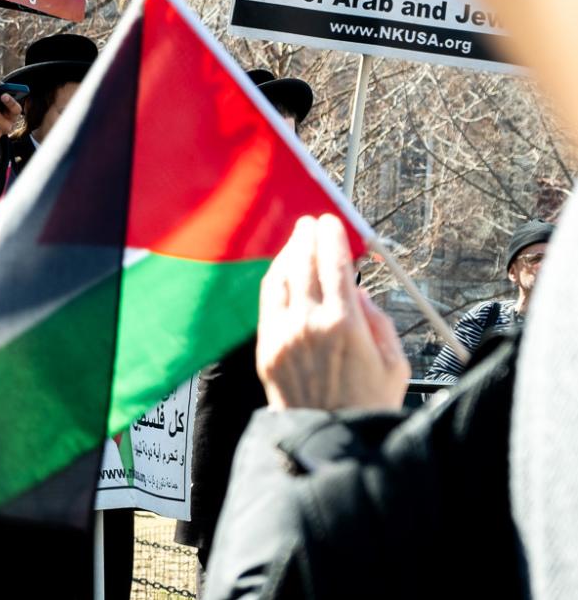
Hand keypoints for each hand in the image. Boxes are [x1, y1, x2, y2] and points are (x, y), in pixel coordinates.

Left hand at [256, 215, 408, 411]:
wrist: (331, 439)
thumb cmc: (369, 404)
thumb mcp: (395, 364)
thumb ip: (378, 321)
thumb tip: (356, 291)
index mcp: (345, 324)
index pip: (335, 265)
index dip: (331, 238)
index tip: (332, 222)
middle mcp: (310, 323)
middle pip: (305, 265)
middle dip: (308, 238)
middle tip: (312, 222)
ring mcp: (284, 334)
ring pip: (282, 278)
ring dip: (289, 252)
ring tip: (298, 238)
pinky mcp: (267, 347)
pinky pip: (268, 301)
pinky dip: (274, 278)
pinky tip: (282, 269)